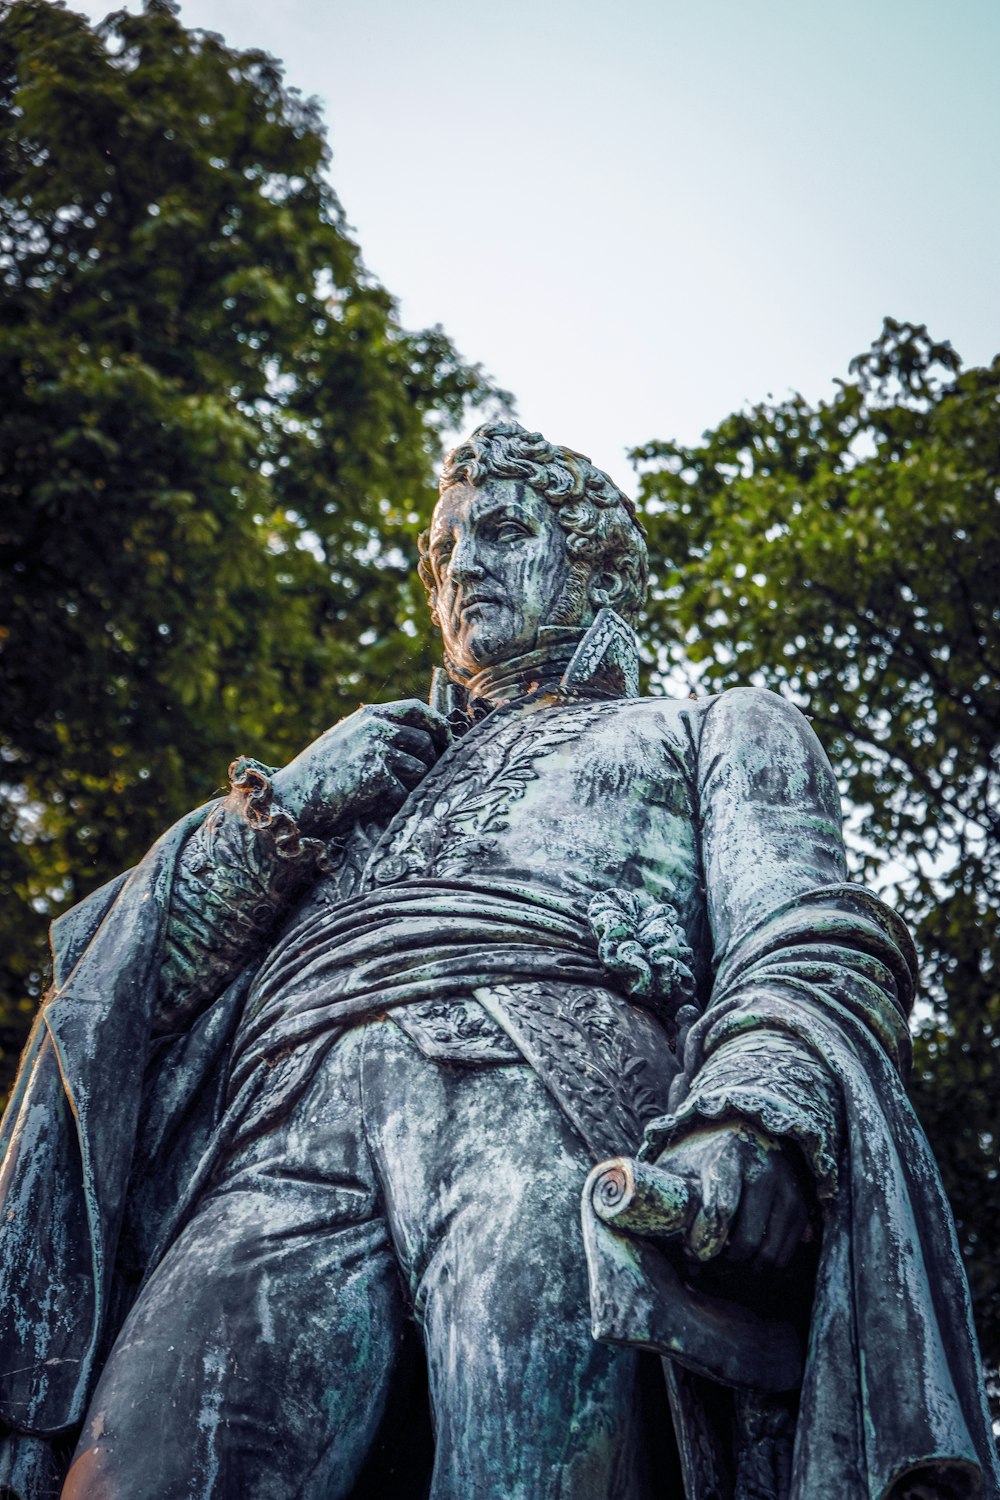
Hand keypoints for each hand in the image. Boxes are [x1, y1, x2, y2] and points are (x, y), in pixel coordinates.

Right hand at [270, 699, 451, 838]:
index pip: (417, 709)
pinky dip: (392, 806)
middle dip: (427, 765)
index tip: (447, 742)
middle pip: (426, 742)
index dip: (437, 725)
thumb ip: (380, 735)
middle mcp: (375, 726)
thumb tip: (427, 742)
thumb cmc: (320, 777)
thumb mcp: (348, 741)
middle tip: (416, 784)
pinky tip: (368, 808)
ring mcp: (376, 749)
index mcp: (369, 715)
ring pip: (420, 771)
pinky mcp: (377, 775)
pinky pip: (404, 794)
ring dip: (407, 788)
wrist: (290, 800)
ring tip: (378, 797)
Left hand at [654, 1121, 808, 1272]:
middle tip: (704, 1264)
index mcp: (726, 1157)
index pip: (719, 1210)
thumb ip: (660, 1188)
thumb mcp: (679, 1162)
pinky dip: (762, 1266)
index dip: (702, 1243)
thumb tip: (621, 1213)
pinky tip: (742, 1258)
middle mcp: (762, 1171)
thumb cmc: (702, 1153)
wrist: (746, 1128)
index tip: (690, 1252)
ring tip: (721, 1263)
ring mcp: (786, 1189)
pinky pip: (783, 1255)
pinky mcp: (800, 1206)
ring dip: (743, 1270)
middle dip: (722, 1263)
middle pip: (747, 1242)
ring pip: (768, 1255)